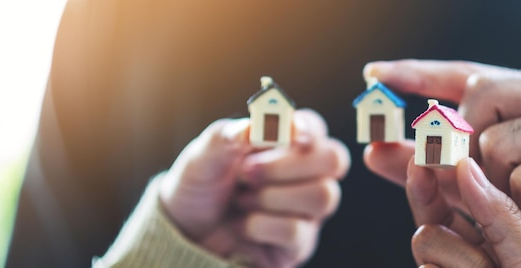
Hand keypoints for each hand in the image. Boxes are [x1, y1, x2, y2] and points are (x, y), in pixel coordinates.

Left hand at [158, 109, 349, 267]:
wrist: (186, 232)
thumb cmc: (200, 186)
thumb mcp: (202, 156)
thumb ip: (228, 136)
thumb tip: (259, 122)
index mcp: (285, 144)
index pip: (315, 129)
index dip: (307, 129)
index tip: (291, 134)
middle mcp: (304, 175)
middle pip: (334, 160)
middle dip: (287, 165)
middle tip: (246, 171)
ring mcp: (306, 210)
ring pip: (323, 196)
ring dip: (273, 196)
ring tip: (242, 199)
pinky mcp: (298, 244)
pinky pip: (297, 232)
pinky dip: (262, 226)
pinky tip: (244, 225)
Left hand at [363, 59, 520, 265]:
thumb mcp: (482, 190)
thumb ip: (433, 169)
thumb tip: (377, 150)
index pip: (468, 74)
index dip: (419, 73)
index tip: (375, 73)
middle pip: (479, 98)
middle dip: (465, 149)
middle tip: (486, 183)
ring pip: (498, 142)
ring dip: (501, 188)